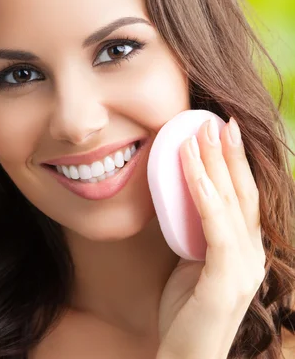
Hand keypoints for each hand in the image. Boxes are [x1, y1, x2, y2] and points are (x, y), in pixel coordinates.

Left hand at [156, 117, 265, 358]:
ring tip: (204, 131)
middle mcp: (252, 255)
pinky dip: (203, 191)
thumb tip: (178, 194)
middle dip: (231, 153)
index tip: (224, 129)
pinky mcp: (227, 280)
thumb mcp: (191, 263)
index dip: (236, 162)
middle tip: (220, 119)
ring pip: (232, 202)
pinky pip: (215, 226)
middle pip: (244, 192)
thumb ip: (194, 232)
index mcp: (245, 250)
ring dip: (216, 163)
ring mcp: (244, 268)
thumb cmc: (185, 313)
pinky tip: (192, 167)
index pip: (244, 197)